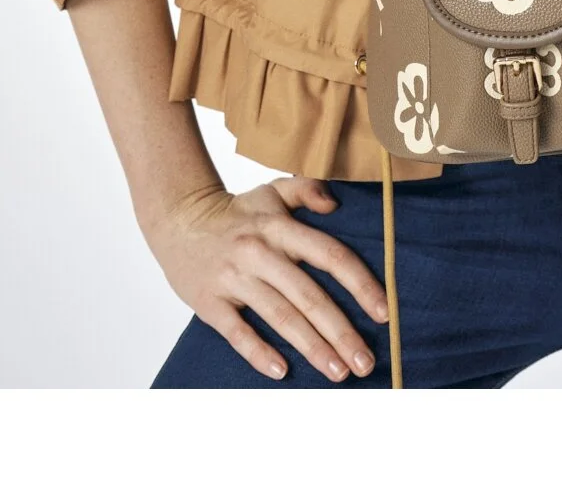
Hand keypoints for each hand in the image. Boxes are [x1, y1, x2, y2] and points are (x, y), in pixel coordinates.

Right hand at [143, 175, 388, 380]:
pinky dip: (258, 352)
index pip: (329, 256)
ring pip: (279, 317)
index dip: (360, 284)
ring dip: (311, 348)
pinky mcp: (209, 302)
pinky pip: (237, 332)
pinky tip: (281, 371)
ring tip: (338, 372)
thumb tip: (336, 204)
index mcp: (280, 228)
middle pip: (309, 296)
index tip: (384, 312)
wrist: (178, 219)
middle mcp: (261, 253)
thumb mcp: (272, 191)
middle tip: (365, 362)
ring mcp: (234, 279)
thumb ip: (307, 190)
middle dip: (341, 331)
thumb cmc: (236, 211)